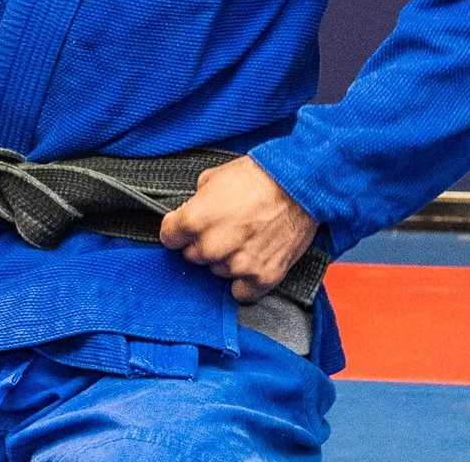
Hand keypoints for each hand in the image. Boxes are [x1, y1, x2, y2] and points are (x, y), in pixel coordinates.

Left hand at [159, 155, 318, 302]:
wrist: (300, 184)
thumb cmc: (259, 176)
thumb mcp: (214, 177)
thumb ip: (197, 203)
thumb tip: (192, 213)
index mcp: (194, 220)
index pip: (169, 237)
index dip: (178, 230)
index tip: (188, 227)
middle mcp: (212, 247)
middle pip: (193, 256)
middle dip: (204, 243)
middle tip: (224, 229)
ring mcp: (237, 265)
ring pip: (217, 272)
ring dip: (226, 260)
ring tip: (245, 239)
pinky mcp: (262, 277)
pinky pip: (242, 293)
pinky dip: (245, 282)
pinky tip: (253, 262)